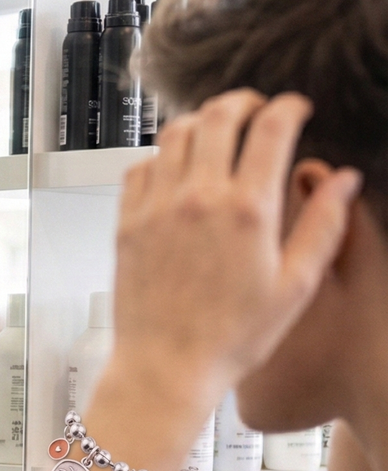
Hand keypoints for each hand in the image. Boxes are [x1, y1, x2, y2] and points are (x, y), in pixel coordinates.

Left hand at [113, 90, 360, 403]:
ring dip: (198, 123)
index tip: (296, 108)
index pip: (271, 127)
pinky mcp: (126, 225)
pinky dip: (159, 156)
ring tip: (214, 132)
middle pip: (217, 116)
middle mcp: (198, 200)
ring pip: (173, 134)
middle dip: (242, 101)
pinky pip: (138, 168)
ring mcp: (156, 209)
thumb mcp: (294, 285)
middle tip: (254, 109)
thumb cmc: (232, 337)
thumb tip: (343, 179)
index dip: (289, 106)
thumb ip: (323, 225)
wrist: (166, 368)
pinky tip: (174, 169)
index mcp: (248, 210)